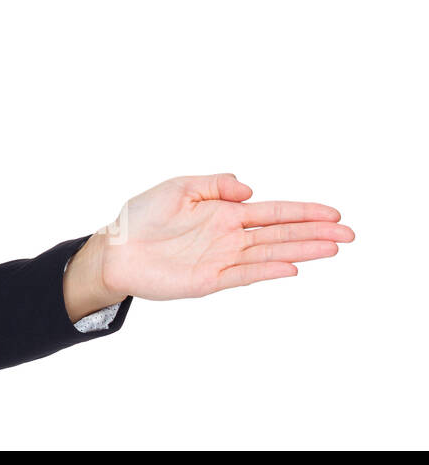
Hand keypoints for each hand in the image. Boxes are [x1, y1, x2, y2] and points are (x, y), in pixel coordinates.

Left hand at [97, 173, 354, 301]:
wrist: (114, 250)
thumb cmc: (141, 217)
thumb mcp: (177, 188)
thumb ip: (214, 184)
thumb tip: (250, 188)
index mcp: (223, 212)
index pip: (272, 211)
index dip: (303, 212)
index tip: (333, 213)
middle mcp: (229, 236)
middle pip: (280, 233)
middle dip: (315, 233)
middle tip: (349, 234)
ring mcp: (222, 258)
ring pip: (271, 253)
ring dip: (302, 251)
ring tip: (333, 249)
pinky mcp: (209, 279)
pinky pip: (244, 274)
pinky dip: (268, 270)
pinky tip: (292, 267)